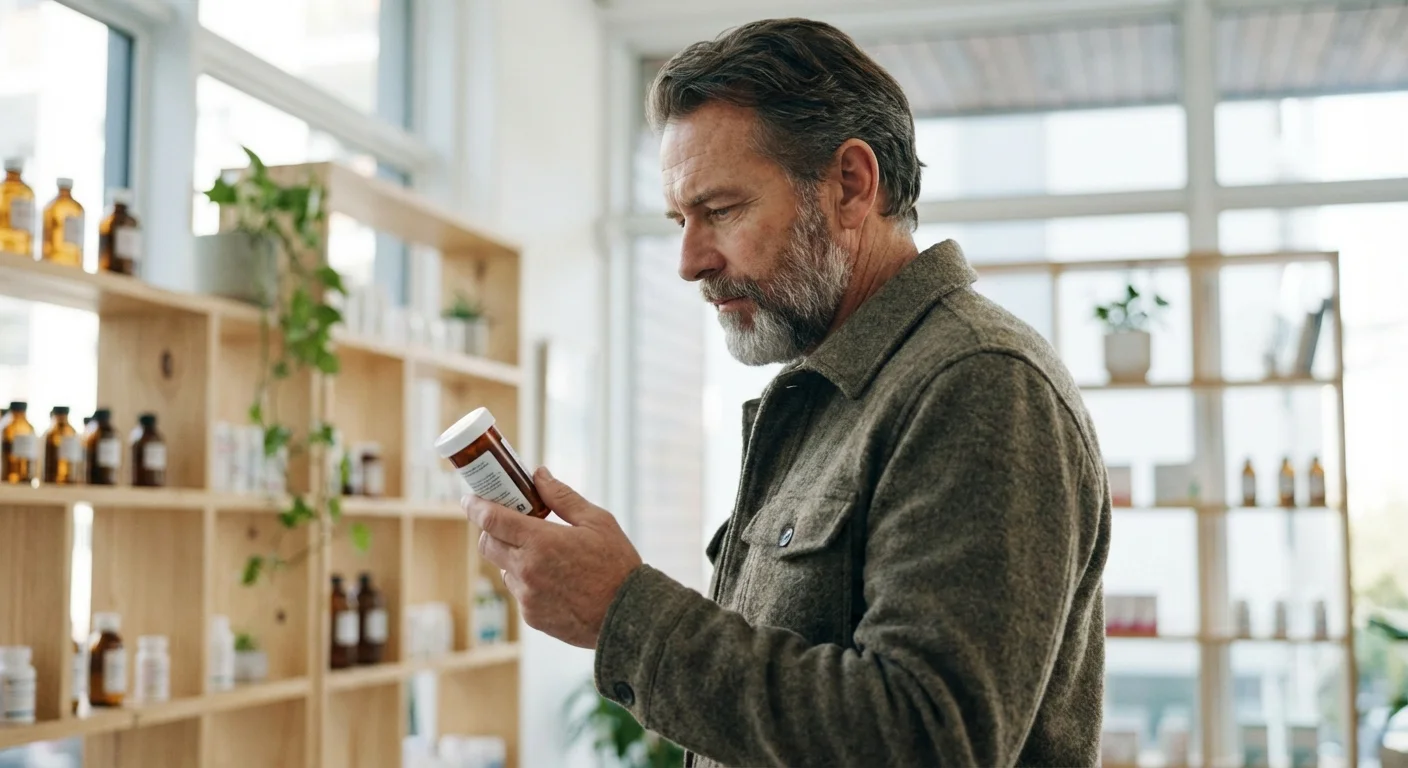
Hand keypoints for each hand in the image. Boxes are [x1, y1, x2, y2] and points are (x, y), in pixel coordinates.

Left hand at [464, 466, 642, 648]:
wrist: (628, 616)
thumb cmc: (617, 565)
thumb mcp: (597, 521)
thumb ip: (562, 497)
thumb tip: (539, 475)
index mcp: (541, 542)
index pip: (492, 520)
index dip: (475, 506)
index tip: (469, 498)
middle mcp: (527, 570)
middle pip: (487, 544)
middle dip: (491, 529)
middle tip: (506, 521)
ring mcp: (527, 596)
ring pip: (502, 569)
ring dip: (512, 556)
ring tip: (541, 553)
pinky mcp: (531, 616)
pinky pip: (519, 592)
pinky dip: (527, 580)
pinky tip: (554, 579)